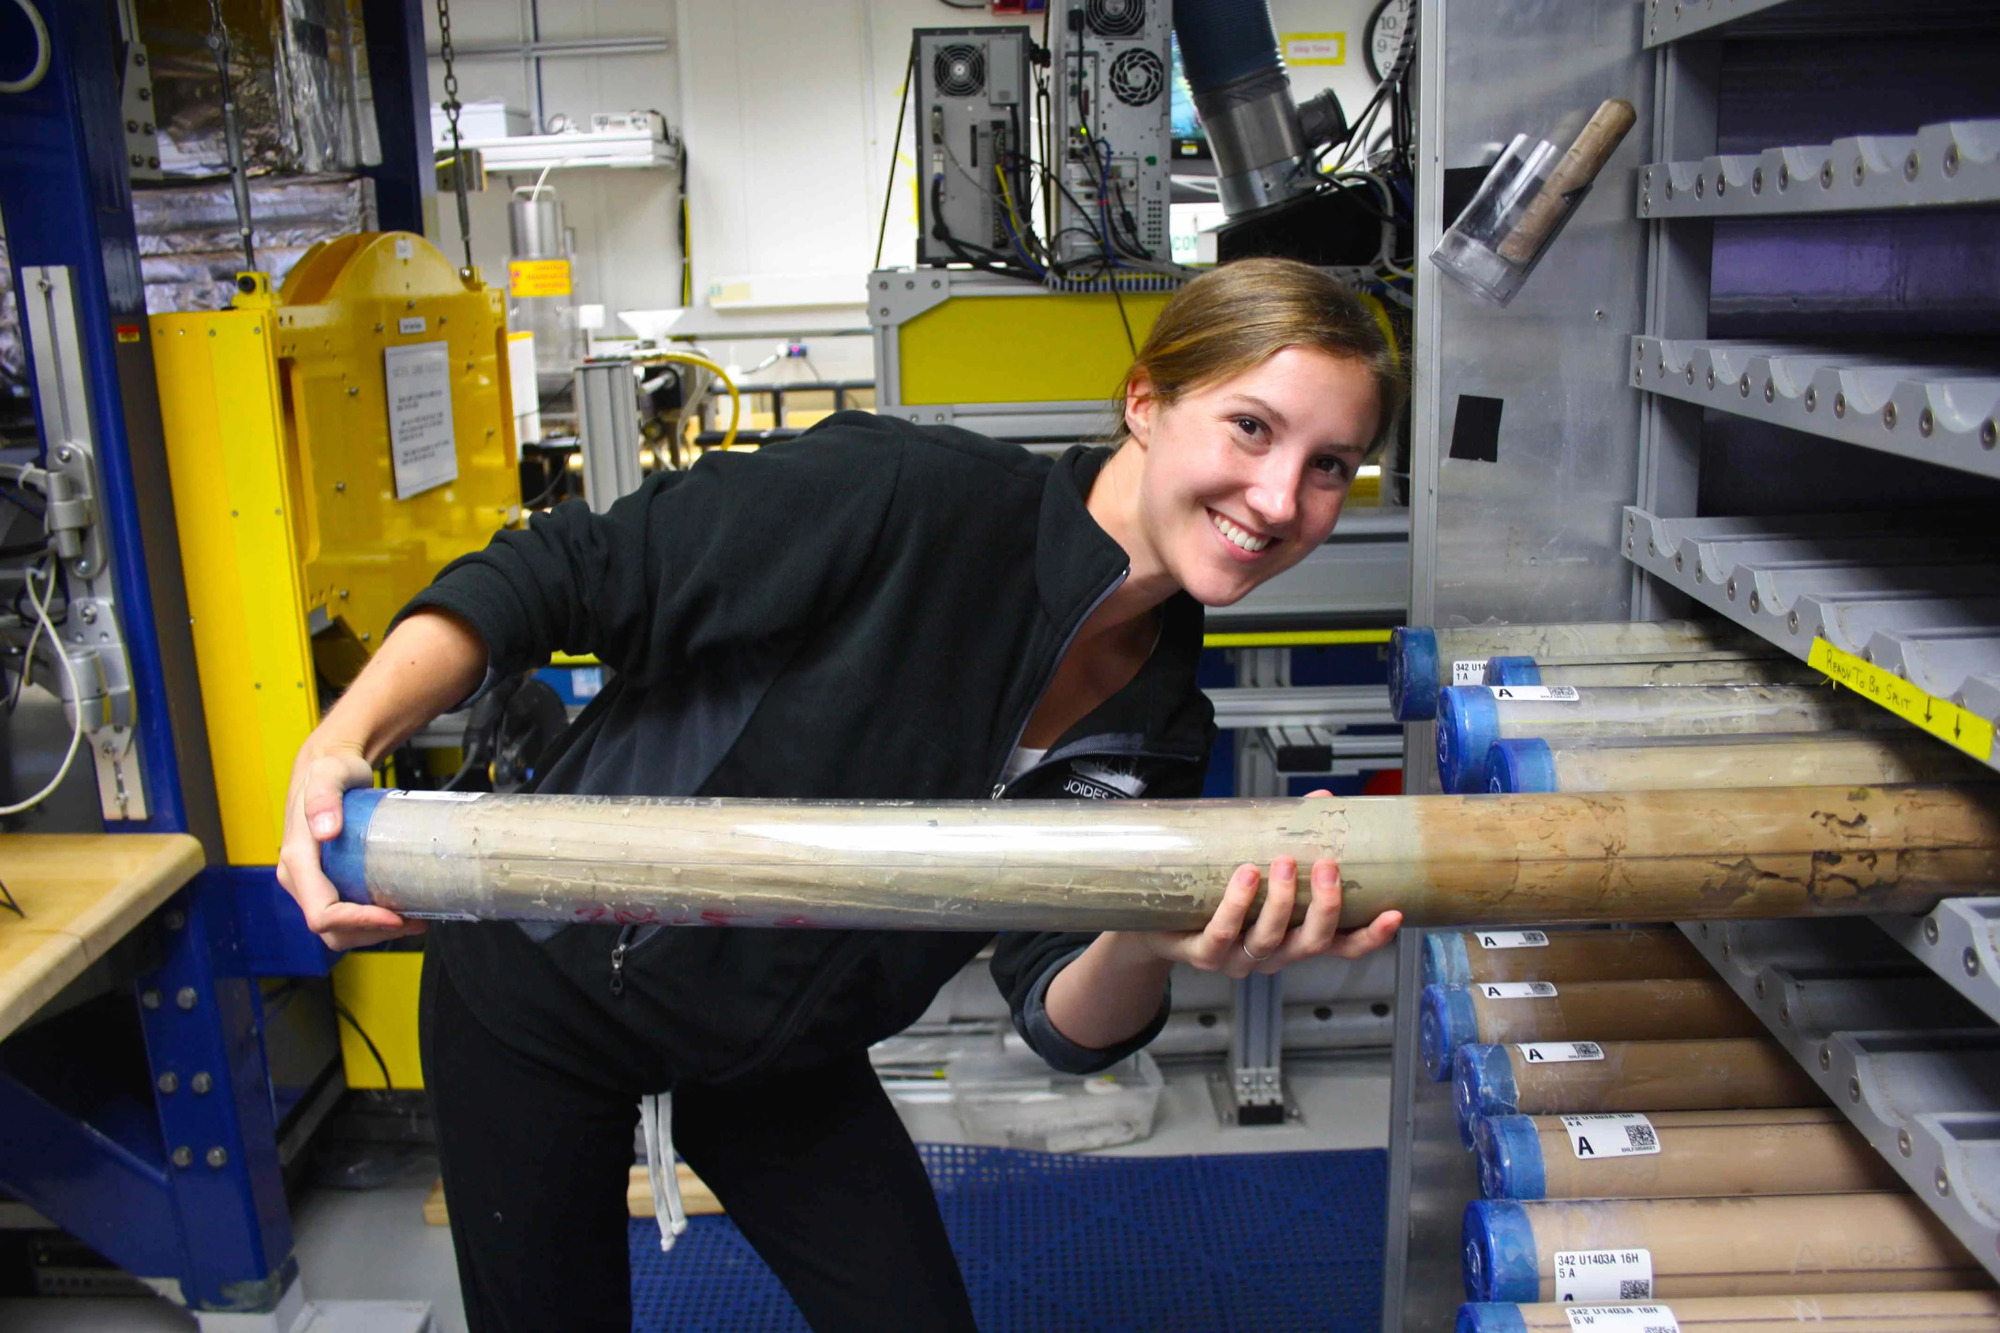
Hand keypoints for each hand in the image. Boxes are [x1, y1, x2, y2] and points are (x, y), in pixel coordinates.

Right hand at [275, 740, 425, 950]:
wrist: (331, 768)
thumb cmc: (329, 771)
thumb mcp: (327, 776)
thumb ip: (323, 798)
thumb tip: (326, 830)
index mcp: (296, 863)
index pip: (322, 913)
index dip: (358, 922)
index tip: (393, 916)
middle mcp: (299, 880)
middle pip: (332, 930)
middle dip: (372, 933)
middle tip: (412, 921)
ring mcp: (313, 884)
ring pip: (340, 930)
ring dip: (376, 933)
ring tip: (414, 919)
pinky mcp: (329, 882)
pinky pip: (347, 915)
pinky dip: (375, 922)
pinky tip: (403, 911)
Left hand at [1123, 790, 1400, 977]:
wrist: (1152, 917)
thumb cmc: (1213, 888)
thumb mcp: (1257, 860)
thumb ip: (1290, 834)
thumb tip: (1323, 798)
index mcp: (1292, 937)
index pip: (1342, 945)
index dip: (1370, 936)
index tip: (1394, 912)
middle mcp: (1272, 955)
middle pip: (1312, 944)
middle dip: (1326, 907)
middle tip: (1328, 866)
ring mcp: (1237, 959)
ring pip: (1270, 940)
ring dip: (1282, 901)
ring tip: (1283, 861)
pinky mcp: (1202, 954)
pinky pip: (1223, 935)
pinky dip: (1237, 906)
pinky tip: (1244, 877)